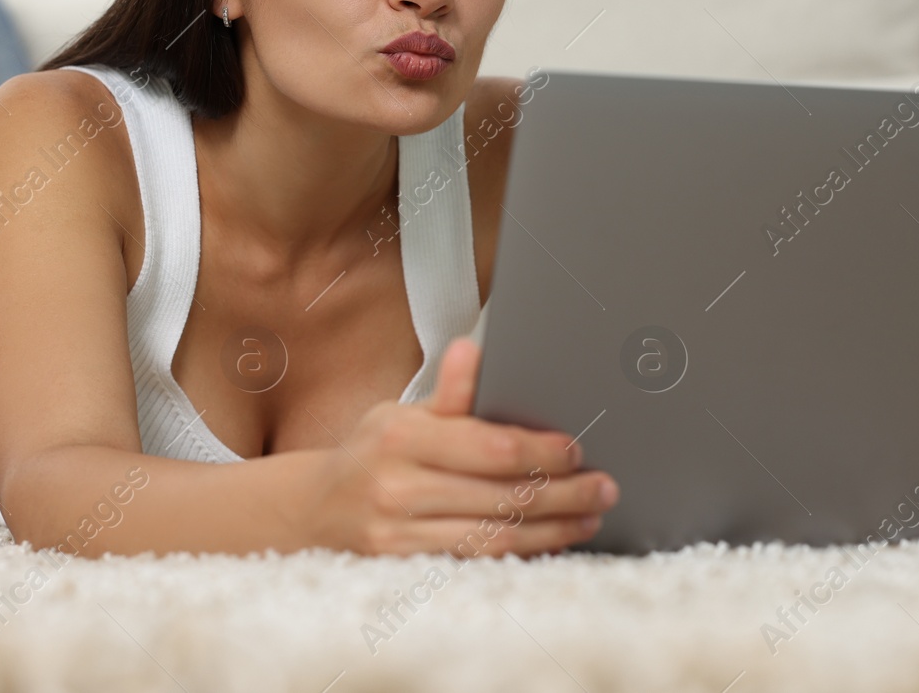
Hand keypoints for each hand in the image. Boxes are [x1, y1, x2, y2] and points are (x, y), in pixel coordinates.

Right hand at [302, 336, 619, 555]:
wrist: (315, 511)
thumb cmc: (372, 454)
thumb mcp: (402, 413)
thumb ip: (449, 393)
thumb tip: (474, 350)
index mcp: (400, 437)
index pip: (491, 447)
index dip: (542, 450)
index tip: (577, 451)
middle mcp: (397, 487)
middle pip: (501, 496)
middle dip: (564, 493)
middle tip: (603, 488)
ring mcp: (398, 534)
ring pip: (495, 536)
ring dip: (553, 529)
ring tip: (589, 517)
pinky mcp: (403, 568)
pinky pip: (476, 562)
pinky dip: (521, 554)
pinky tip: (551, 543)